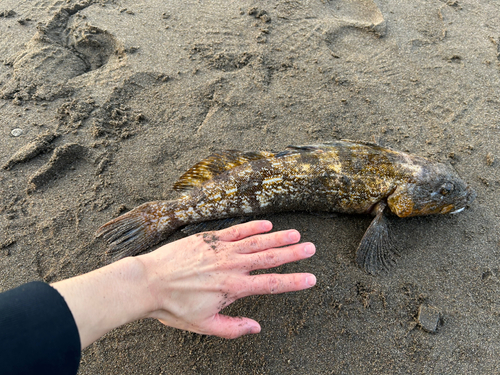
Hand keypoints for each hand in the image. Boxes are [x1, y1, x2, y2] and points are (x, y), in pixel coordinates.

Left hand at [137, 220, 315, 338]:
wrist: (148, 282)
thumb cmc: (174, 306)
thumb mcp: (204, 325)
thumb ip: (233, 327)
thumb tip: (256, 327)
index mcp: (233, 287)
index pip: (271, 284)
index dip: (294, 281)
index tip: (311, 278)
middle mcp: (231, 265)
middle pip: (269, 257)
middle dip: (293, 253)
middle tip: (311, 248)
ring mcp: (221, 249)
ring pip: (256, 241)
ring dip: (278, 237)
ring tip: (296, 234)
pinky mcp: (209, 238)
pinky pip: (236, 230)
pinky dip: (253, 226)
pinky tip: (266, 224)